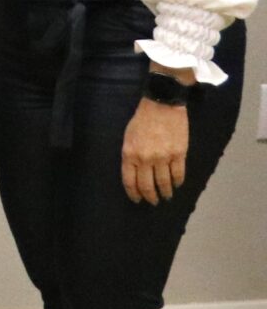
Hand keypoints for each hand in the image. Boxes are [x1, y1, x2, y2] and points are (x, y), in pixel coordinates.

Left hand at [121, 89, 190, 204]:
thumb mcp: (128, 138)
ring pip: (164, 183)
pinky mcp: (179, 154)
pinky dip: (178, 182)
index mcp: (130, 154)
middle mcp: (145, 159)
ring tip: (166, 196)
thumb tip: (135, 174)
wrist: (162, 106)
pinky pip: (178, 174)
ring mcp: (163, 157)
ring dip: (165, 192)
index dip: (134, 194)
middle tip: (153, 202)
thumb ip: (130, 156)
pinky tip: (177, 184)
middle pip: (147, 186)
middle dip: (150, 197)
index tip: (137, 200)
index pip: (130, 181)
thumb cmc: (142, 121)